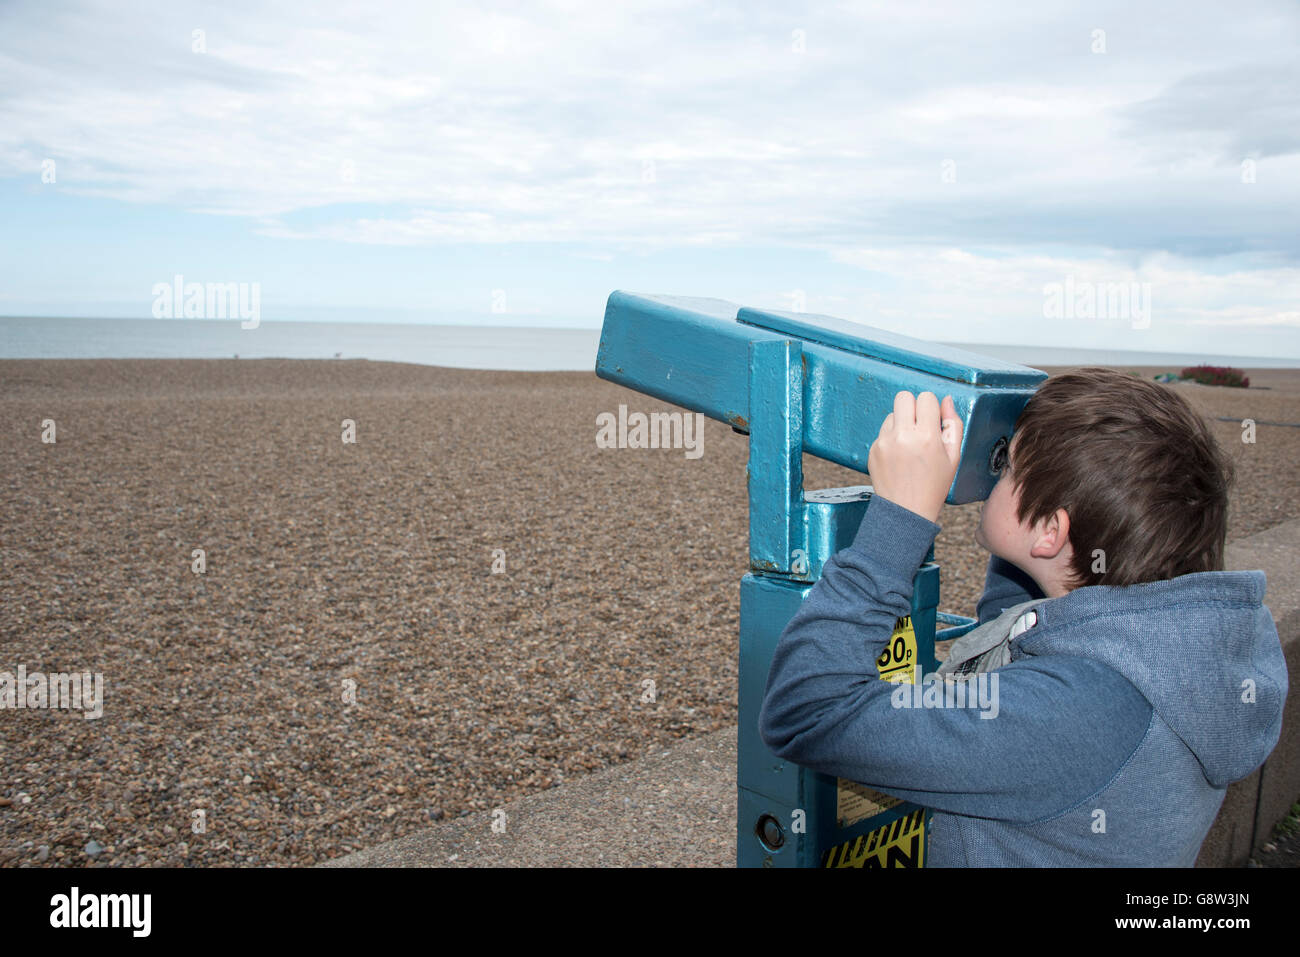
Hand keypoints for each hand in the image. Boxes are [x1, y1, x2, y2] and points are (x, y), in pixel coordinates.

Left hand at [866, 392, 963, 523]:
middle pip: (904, 397)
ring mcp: (885, 442)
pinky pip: (883, 430)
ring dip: (901, 422)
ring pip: (892, 413)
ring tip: (910, 444)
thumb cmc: (933, 485)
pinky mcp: (873, 449)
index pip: (926, 398)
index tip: (933, 420)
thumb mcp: (954, 456)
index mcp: (927, 437)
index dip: (931, 407)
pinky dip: (891, 437)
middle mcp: (903, 436)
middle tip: (920, 424)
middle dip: (913, 406)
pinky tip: (899, 455)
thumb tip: (947, 401)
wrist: (906, 510)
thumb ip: (953, 425)